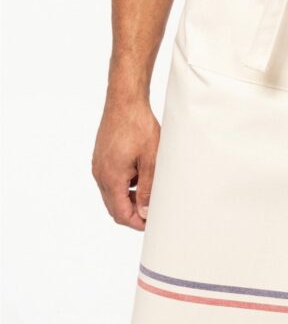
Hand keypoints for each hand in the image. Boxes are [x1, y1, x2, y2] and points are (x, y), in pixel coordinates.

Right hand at [92, 91, 160, 230]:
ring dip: (129, 198)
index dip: (136, 222)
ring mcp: (98, 165)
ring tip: (150, 189)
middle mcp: (100, 174)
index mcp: (111, 178)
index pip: (120, 214)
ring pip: (112, 194)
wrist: (125, 101)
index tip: (151, 222)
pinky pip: (110, 180)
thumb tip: (145, 212)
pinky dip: (124, 184)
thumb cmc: (139, 126)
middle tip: (152, 210)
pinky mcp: (101, 157)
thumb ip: (148, 188)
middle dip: (133, 213)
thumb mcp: (151, 159)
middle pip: (114, 207)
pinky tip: (140, 173)